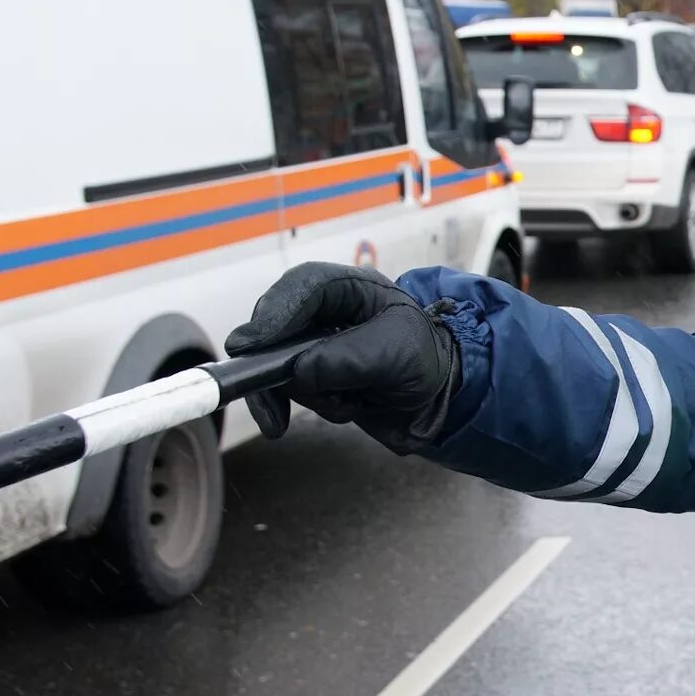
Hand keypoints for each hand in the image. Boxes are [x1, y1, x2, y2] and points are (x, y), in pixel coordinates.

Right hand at [224, 263, 459, 453]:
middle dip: (273, 365)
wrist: (447, 398)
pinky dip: (323, 406)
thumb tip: (298, 374)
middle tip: (263, 395)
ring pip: (284, 368)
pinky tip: (353, 408)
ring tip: (352, 402)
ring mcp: (320, 347)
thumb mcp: (394, 354)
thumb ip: (344, 360)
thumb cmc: (428, 359)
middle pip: (277, 328)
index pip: (302, 287)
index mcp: (352, 290)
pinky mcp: (319, 377)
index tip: (247, 345)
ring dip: (313, 393)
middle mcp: (329, 314)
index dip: (272, 313)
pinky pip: (300, 393)